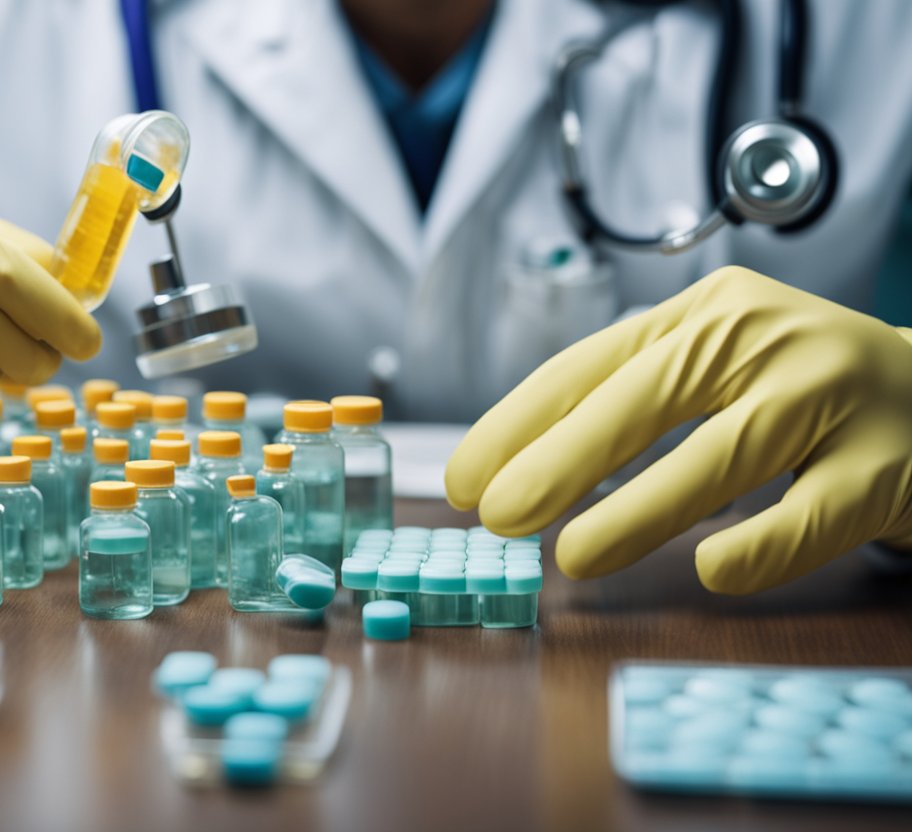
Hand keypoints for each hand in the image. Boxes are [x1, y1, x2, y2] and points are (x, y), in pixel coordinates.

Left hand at [445, 267, 911, 593]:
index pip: (591, 364)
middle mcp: (765, 338)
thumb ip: (628, 398)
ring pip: (721, 456)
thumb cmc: (797, 389)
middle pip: (646, 398)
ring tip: (572, 556)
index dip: (517, 423)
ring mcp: (831, 396)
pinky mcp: (886, 464)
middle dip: (559, 461)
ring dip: (637, 512)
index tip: (463, 478)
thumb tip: (520, 467)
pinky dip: (759, 546)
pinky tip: (711, 569)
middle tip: (497, 516)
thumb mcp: (710, 365)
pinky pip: (811, 513)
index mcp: (706, 312)